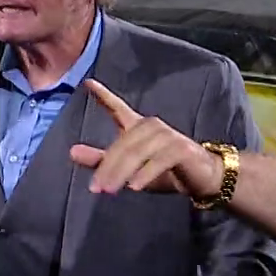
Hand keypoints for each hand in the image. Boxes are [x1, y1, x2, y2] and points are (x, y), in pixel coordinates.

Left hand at [69, 79, 223, 198]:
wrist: (204, 178)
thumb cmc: (165, 172)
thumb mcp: (130, 170)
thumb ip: (102, 162)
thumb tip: (71, 152)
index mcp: (138, 127)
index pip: (118, 108)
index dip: (103, 96)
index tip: (87, 83)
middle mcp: (152, 126)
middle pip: (123, 144)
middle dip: (107, 167)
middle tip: (95, 188)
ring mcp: (167, 136)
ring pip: (137, 154)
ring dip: (121, 173)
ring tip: (109, 191)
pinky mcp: (181, 149)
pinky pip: (158, 161)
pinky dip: (145, 175)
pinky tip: (134, 187)